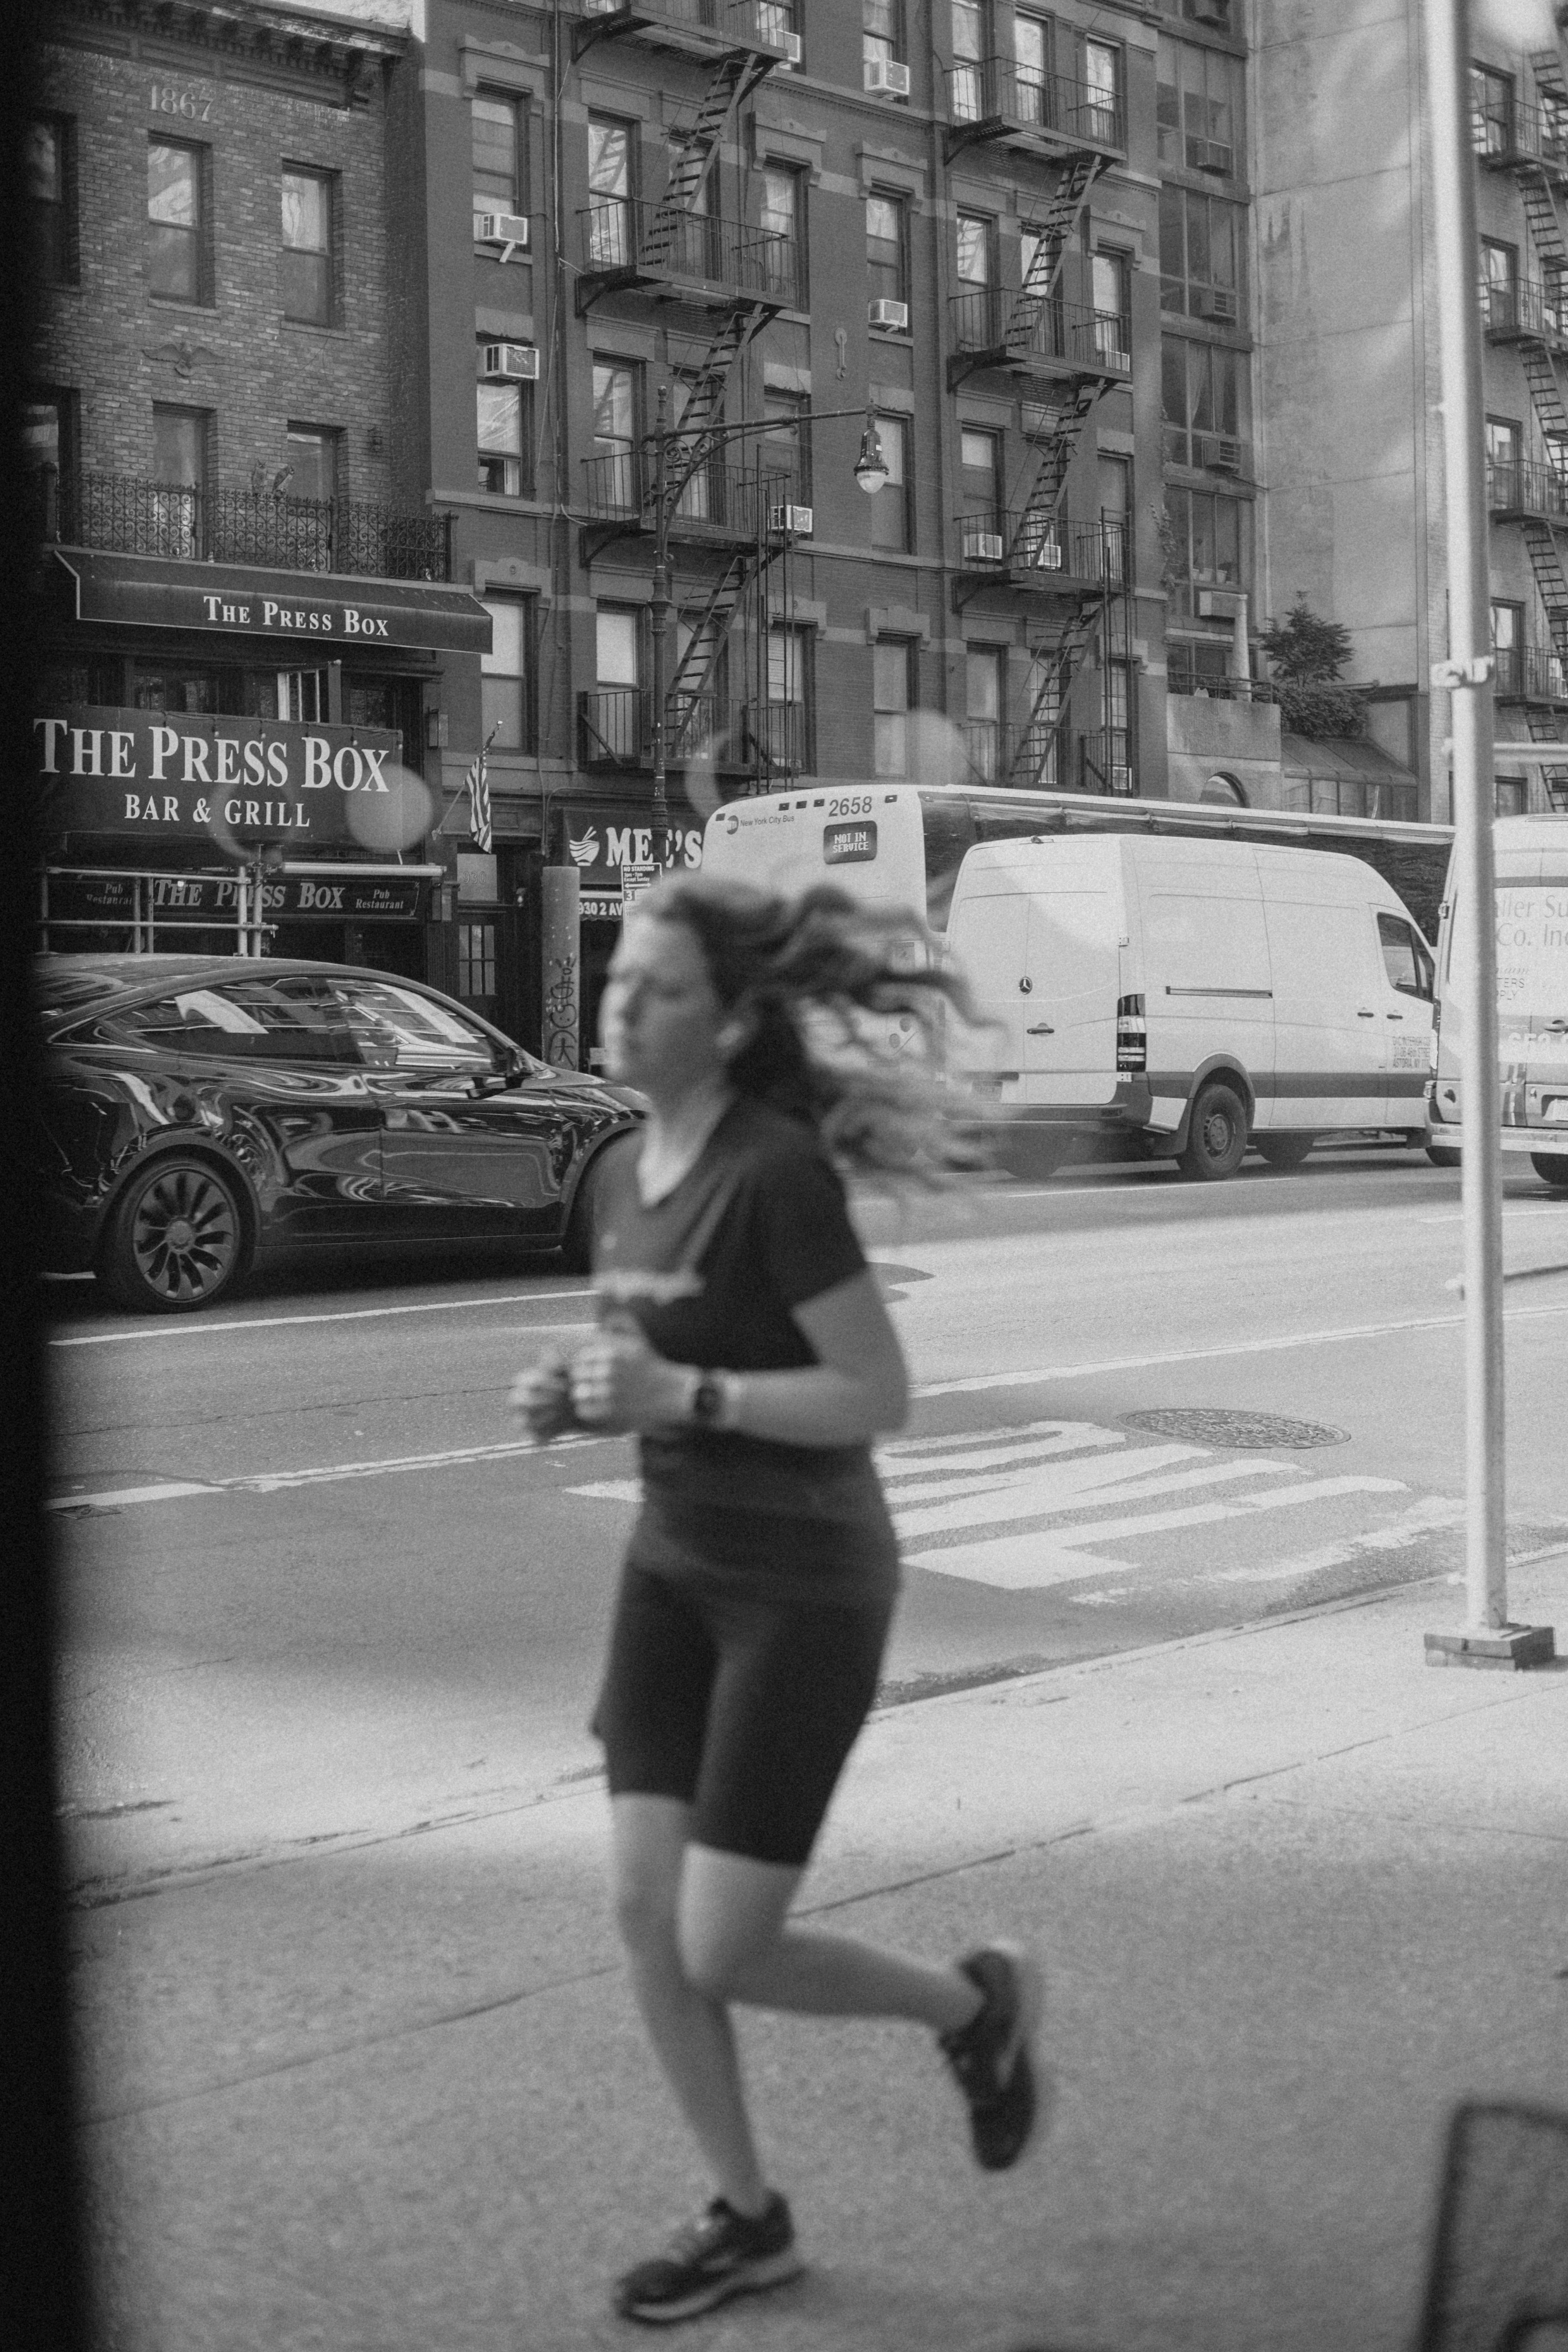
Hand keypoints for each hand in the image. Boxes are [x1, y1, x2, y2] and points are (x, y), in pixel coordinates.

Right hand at [509, 1350, 578, 1444]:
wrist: (578, 1406)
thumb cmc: (567, 1384)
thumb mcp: (564, 1372)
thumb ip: (556, 1363)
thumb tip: (549, 1348)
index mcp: (524, 1383)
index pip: (525, 1381)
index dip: (544, 1383)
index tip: (565, 1386)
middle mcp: (518, 1401)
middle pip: (516, 1400)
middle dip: (540, 1400)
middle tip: (561, 1401)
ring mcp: (523, 1419)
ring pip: (521, 1421)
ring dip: (543, 1417)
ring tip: (562, 1414)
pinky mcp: (534, 1436)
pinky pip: (534, 1438)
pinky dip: (546, 1436)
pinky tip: (562, 1428)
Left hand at [568, 1327, 688, 1432]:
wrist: (671, 1393)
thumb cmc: (652, 1366)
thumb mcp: (638, 1340)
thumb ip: (622, 1324)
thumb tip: (604, 1320)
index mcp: (612, 1353)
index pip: (581, 1356)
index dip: (584, 1363)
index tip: (592, 1369)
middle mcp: (609, 1371)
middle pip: (577, 1374)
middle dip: (582, 1378)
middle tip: (592, 1384)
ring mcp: (609, 1392)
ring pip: (578, 1393)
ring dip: (583, 1395)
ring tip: (593, 1396)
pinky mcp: (610, 1411)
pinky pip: (584, 1409)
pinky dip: (588, 1409)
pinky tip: (598, 1407)